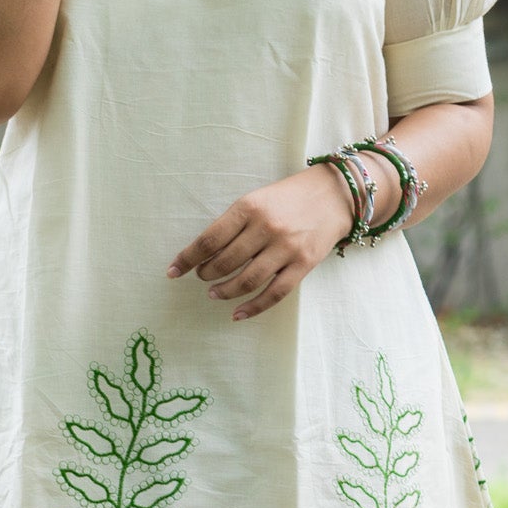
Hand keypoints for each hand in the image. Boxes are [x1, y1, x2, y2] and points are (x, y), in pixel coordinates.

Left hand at [167, 165, 360, 320]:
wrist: (335, 195)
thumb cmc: (289, 198)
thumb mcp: (257, 199)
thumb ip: (234, 224)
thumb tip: (204, 254)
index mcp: (249, 207)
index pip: (209, 239)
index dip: (187, 258)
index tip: (173, 271)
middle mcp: (266, 227)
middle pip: (225, 262)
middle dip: (206, 274)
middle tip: (202, 277)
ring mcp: (287, 247)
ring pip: (247, 280)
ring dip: (225, 291)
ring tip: (215, 293)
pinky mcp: (304, 264)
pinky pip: (274, 293)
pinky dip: (253, 307)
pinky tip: (238, 313)